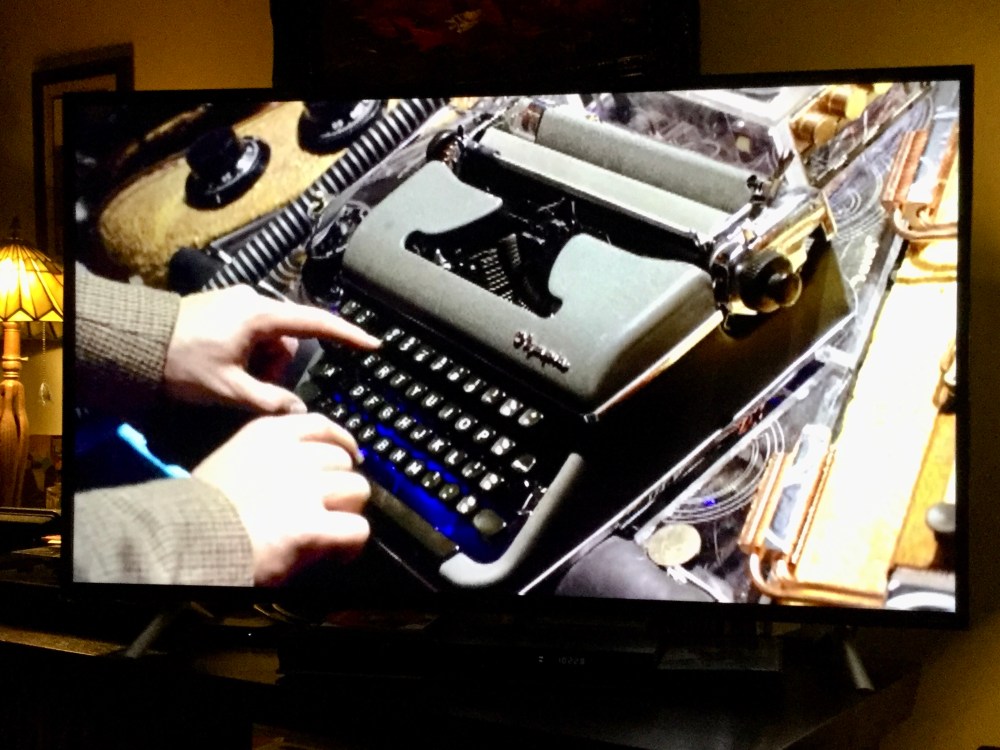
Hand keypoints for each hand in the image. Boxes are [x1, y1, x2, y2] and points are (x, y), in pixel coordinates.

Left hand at [163, 285, 379, 413]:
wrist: (136, 341)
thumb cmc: (182, 362)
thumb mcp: (227, 389)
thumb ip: (269, 401)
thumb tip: (297, 412)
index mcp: (260, 315)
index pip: (316, 323)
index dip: (349, 335)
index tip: (374, 343)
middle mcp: (254, 300)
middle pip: (288, 339)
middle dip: (277, 366)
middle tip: (249, 386)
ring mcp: (239, 301)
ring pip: (270, 338)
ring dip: (261, 362)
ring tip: (231, 377)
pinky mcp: (226, 306)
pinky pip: (253, 331)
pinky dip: (248, 352)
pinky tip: (224, 365)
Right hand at [192, 412, 370, 585]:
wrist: (182, 541)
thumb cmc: (199, 509)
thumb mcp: (232, 459)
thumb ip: (269, 457)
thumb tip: (308, 468)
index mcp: (269, 434)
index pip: (322, 425)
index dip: (342, 443)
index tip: (350, 457)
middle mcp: (292, 455)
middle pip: (343, 461)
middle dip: (338, 484)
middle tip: (325, 508)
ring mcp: (305, 489)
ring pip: (357, 491)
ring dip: (346, 512)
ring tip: (326, 530)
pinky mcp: (312, 527)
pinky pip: (358, 529)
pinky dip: (351, 544)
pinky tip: (335, 554)